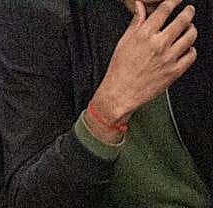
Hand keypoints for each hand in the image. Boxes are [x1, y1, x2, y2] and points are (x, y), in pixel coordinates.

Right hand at [91, 0, 196, 128]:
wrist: (119, 95)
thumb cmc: (119, 71)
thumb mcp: (123, 43)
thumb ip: (136, 22)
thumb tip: (140, 6)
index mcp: (144, 36)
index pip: (164, 10)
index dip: (174, 1)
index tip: (177, 0)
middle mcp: (158, 45)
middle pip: (183, 19)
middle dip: (189, 12)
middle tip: (188, 11)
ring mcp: (168, 58)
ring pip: (191, 36)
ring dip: (191, 29)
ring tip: (188, 30)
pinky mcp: (174, 71)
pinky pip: (192, 54)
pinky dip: (191, 50)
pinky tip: (185, 49)